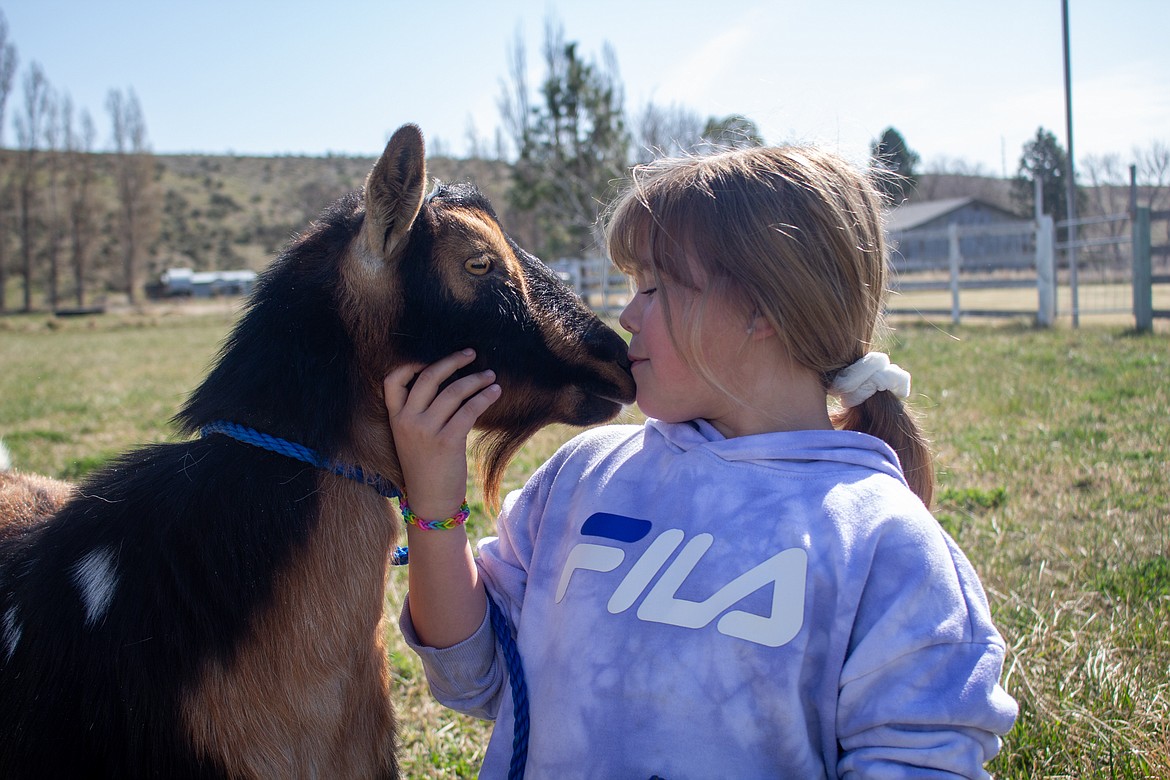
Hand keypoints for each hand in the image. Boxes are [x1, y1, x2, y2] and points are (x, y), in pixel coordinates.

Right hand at [383, 349, 500, 521]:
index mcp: (395, 418)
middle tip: (471, 353)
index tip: (433, 355)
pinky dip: (484, 397)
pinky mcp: (447, 442)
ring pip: (453, 391)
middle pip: (428, 377)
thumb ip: (421, 412)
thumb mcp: (412, 437)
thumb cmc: (426, 466)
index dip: (411, 364)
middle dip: (452, 361)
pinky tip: (495, 392)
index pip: (393, 380)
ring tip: (491, 375)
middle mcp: (407, 421)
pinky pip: (469, 410)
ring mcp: (425, 431)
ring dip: (475, 379)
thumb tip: (450, 382)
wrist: (430, 501)